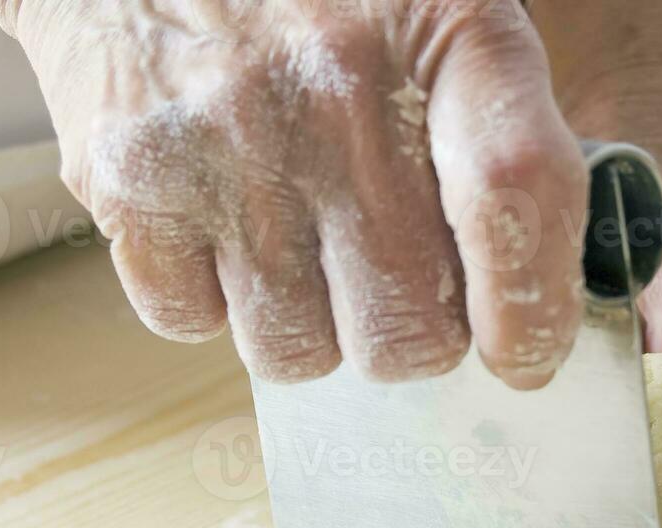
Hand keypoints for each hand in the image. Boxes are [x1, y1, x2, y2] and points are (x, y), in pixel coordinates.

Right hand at [0, 0, 586, 387]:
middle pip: (409, 328)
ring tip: (299, 236)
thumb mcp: (437, 10)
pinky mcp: (129, 179)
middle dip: (413, 334)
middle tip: (397, 287)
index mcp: (449, 24)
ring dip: (312, 323)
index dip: (532, 311)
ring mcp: (227, 139)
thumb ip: (499, 132)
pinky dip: (212, 298)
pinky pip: (194, 323)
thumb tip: (532, 299)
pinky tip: (222, 220)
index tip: (525, 359)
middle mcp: (340, 88)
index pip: (515, 197)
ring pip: (301, 350)